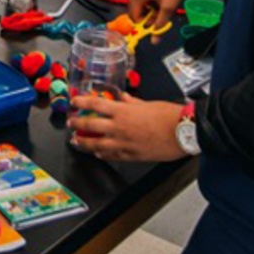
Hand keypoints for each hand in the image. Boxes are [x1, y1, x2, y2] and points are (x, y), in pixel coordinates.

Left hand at [68, 92, 187, 161]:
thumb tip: (123, 98)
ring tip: (76, 141)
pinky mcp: (131, 155)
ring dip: (84, 143)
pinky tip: (98, 153)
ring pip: (97, 144)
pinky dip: (102, 154)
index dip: (81, 102)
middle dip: (77, 124)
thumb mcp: (147, 103)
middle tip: (70, 123)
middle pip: (90, 125)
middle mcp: (119, 127)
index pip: (95, 104)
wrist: (182, 132)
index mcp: (123, 111)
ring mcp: (124, 143)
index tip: (74, 102)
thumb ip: (132, 102)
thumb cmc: (168, 116)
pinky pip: (112, 155)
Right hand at [129, 0, 189, 29]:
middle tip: (155, 17)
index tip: (151, 25)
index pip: (133, 14)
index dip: (140, 23)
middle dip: (143, 14)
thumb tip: (153, 41)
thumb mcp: (168, 8)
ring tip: (160, 7)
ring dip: (147, 6)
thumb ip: (160, 24)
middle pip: (134, 5)